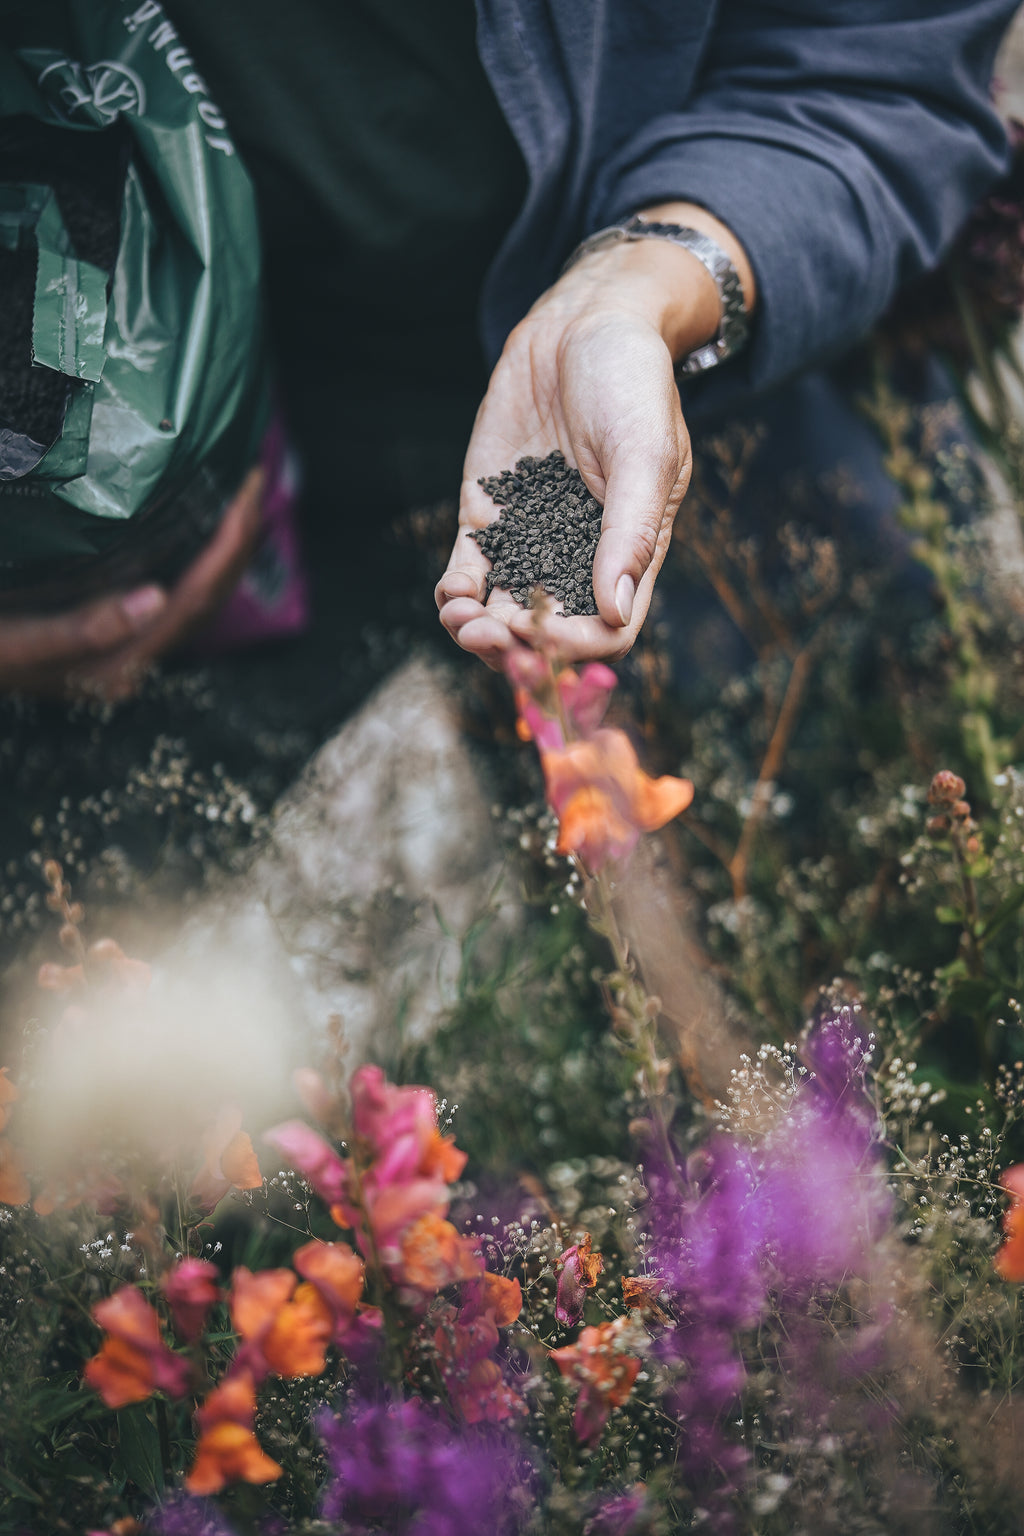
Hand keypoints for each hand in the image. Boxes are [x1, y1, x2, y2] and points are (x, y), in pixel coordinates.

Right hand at [0, 465, 263, 701]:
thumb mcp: (20, 642)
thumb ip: (86, 628)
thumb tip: (155, 597)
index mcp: (120, 665)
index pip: (194, 601)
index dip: (228, 549)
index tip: (247, 498)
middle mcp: (133, 662)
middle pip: (207, 600)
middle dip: (239, 542)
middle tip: (256, 483)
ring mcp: (125, 651)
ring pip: (197, 599)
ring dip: (226, 552)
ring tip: (245, 502)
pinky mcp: (112, 635)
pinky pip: (175, 596)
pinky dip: (198, 561)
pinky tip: (203, 534)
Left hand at [436, 203, 753, 667]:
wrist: (581, 324)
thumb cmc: (631, 382)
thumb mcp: (645, 452)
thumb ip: (633, 531)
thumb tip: (616, 611)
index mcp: (629, 554)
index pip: (605, 632)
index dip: (575, 646)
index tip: (543, 633)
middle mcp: (578, 558)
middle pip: (546, 633)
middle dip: (516, 647)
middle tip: (489, 636)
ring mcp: (528, 539)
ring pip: (500, 611)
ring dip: (479, 630)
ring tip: (463, 622)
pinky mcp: (487, 515)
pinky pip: (468, 572)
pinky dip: (456, 595)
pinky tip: (451, 597)